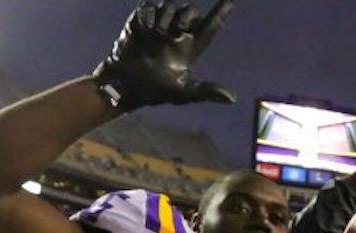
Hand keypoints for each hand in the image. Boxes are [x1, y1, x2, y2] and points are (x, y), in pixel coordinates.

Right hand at [94, 0, 234, 110]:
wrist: (122, 83)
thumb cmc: (152, 91)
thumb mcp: (181, 94)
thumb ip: (205, 92)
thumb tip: (233, 99)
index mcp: (191, 48)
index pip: (211, 26)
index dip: (221, 11)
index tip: (231, 0)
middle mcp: (177, 33)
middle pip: (191, 10)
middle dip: (185, 17)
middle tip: (175, 32)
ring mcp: (159, 23)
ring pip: (170, 5)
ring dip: (163, 21)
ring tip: (154, 38)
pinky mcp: (142, 18)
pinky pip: (150, 6)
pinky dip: (147, 17)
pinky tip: (142, 32)